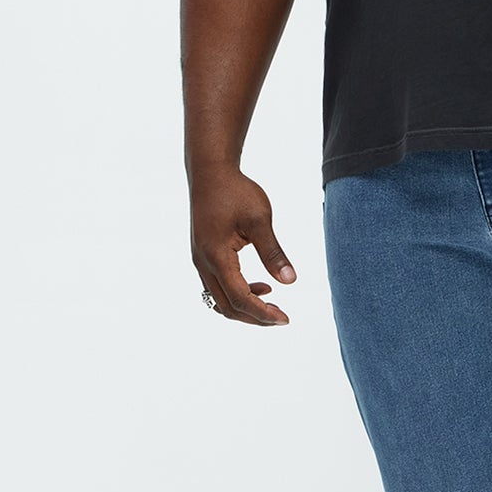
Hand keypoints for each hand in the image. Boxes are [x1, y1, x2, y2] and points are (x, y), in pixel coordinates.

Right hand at [190, 169, 297, 323]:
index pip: (240, 298)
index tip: (285, 319)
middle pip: (227, 307)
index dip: (262, 313)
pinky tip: (262, 285)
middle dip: (255, 317)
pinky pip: (218, 287)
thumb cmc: (235, 192)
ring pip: (220, 300)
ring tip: (272, 305)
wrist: (210, 173)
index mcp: (217, 256)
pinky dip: (237, 294)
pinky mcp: (203, 256)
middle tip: (282, 317)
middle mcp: (203, 263)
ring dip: (245, 308)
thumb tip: (290, 281)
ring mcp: (200, 261)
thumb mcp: (259, 220)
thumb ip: (273, 253)